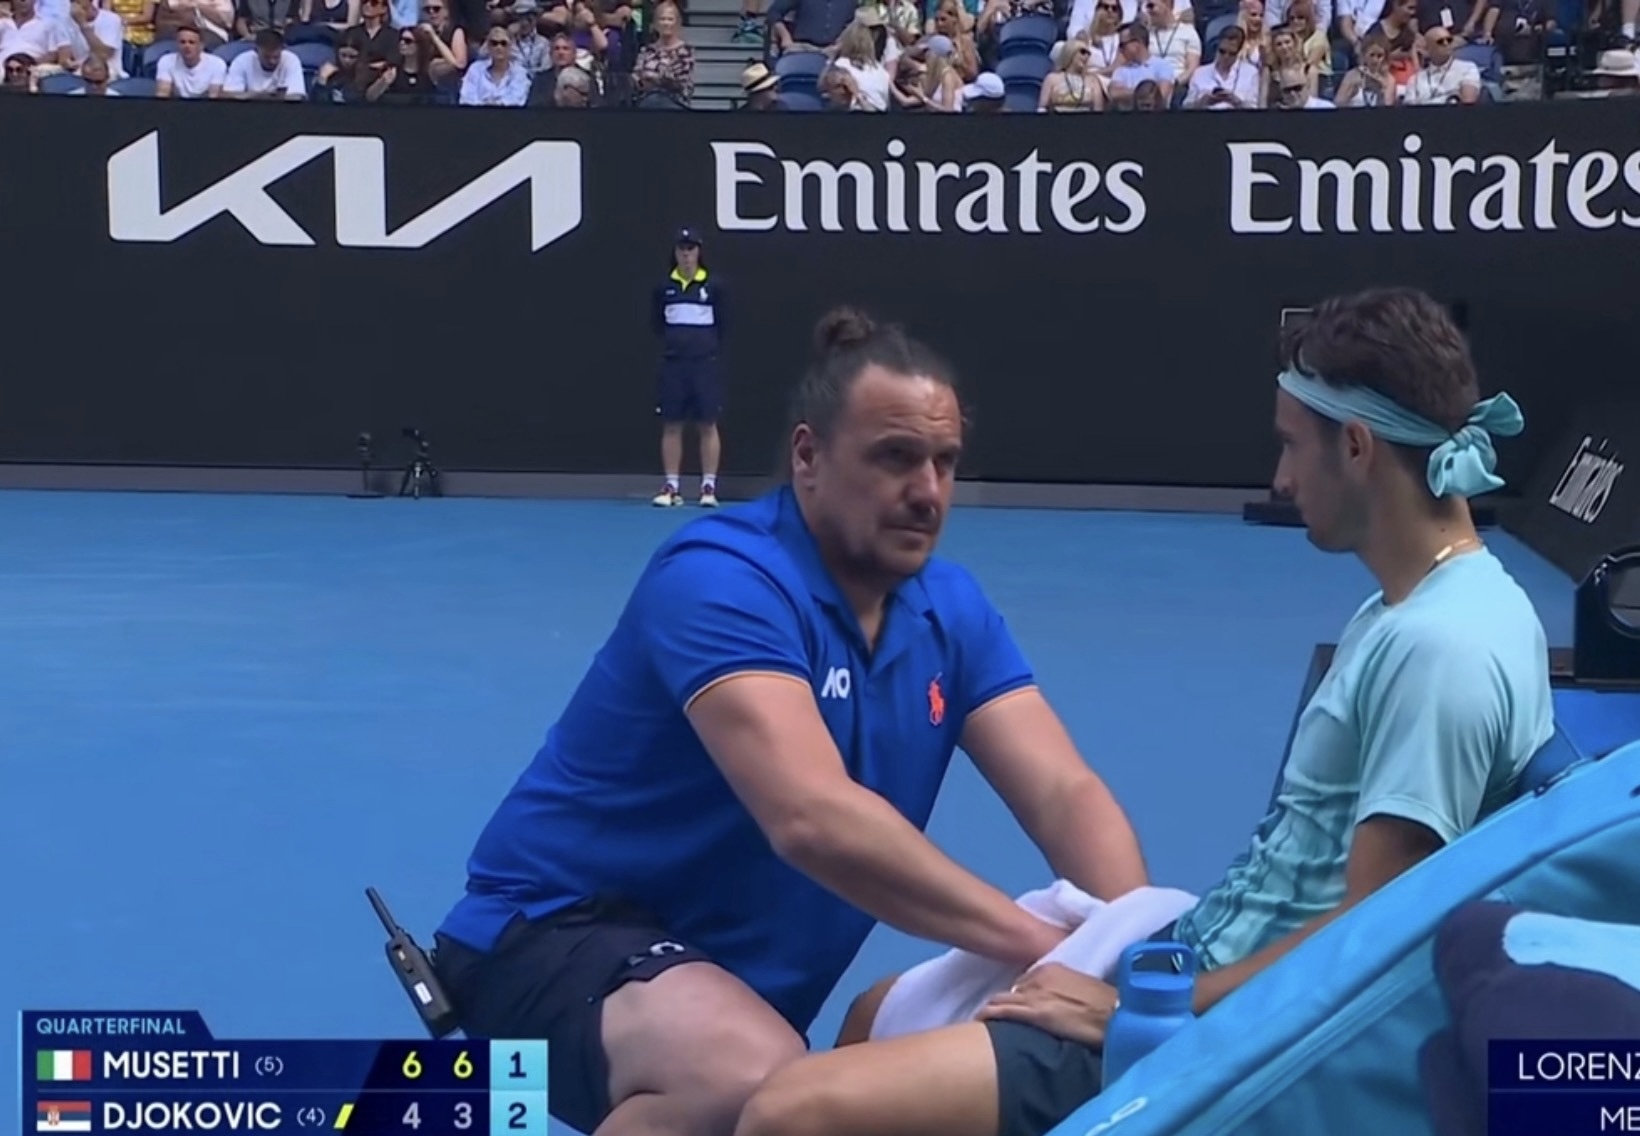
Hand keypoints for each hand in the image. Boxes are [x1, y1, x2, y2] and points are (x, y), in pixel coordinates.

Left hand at [977, 963, 1117, 1047]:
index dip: (1020, 993)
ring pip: (1003, 999)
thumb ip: (1067, 989)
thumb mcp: (1084, 988)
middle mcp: (1039, 976)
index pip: (1026, 979)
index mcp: (1053, 967)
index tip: (1018, 1003)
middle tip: (999, 1014)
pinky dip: (990, 1014)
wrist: (1118, 1013)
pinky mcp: (1034, 1012)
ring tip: (982, 1018)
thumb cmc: (1108, 1003)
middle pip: (1013, 989)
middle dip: (1006, 1001)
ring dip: (994, 1008)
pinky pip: (1003, 1011)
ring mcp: (1035, 994)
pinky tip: (980, 1020)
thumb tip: (1061, 1000)